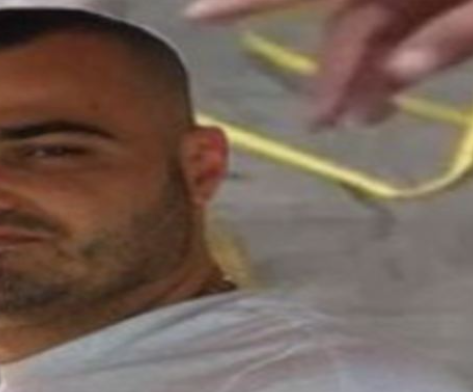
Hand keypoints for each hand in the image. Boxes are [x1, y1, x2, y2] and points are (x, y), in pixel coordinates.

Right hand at [185, 0, 472, 127]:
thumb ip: (459, 32)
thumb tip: (397, 72)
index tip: (198, 18)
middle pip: (349, 15)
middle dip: (336, 70)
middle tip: (330, 125)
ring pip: (375, 25)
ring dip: (367, 74)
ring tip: (369, 117)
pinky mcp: (442, 5)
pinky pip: (408, 25)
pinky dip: (401, 56)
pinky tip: (394, 84)